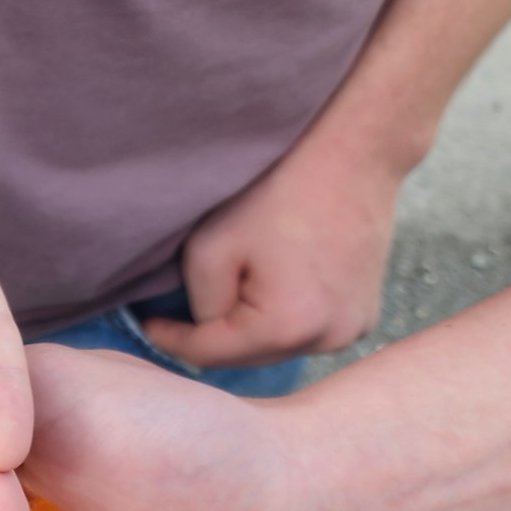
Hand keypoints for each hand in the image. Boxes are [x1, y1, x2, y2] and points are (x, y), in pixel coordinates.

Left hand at [142, 133, 402, 367]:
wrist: (352, 152)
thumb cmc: (277, 191)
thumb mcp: (211, 247)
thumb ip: (199, 303)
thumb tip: (204, 326)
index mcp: (287, 326)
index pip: (211, 354)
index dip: (171, 339)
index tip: (145, 325)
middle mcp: (327, 340)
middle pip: (247, 358)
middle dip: (214, 338)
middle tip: (178, 314)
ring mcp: (352, 331)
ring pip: (277, 348)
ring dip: (250, 332)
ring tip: (229, 297)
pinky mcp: (365, 315)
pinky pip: (307, 333)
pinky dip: (283, 321)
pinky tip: (271, 290)